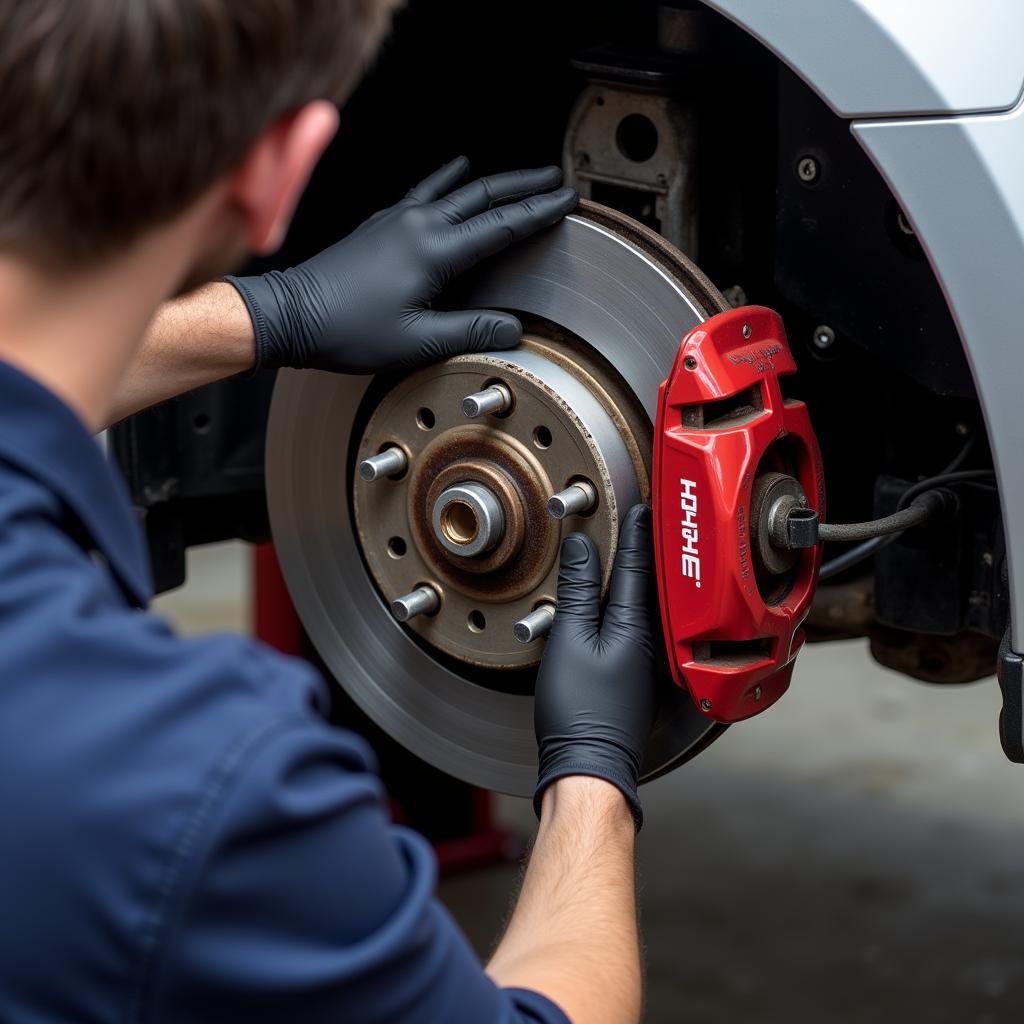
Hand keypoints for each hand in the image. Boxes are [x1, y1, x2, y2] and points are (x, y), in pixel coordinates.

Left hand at [227, 157, 577, 372]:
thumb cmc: (347, 330)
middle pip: (483, 194)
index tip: (567, 202)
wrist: (292, 314)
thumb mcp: (417, 342)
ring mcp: (397, 218)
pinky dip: (450, 180)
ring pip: (456, 188)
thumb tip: (512, 329)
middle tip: (554, 181)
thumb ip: (469, 331)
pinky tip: (455, 172)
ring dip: (492, 181)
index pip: (501, 226)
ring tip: (519, 177)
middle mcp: (417, 224)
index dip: (539, 213)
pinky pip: (426, 191)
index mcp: (433, 251)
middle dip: (524, 186)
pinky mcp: (381, 223)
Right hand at [533, 505, 657, 828]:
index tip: (638, 503)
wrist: (591, 764)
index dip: (635, 530)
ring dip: (641, 572)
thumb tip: (581, 547)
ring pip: (647, 602)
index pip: (636, 564)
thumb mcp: (569, 640)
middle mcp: (650, 637)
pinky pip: (641, 623)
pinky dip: (634, 600)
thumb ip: (576, 590)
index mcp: (635, 624)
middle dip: (645, 545)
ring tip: (634, 547)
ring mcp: (648, 657)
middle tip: (642, 515)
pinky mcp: (639, 674)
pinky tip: (623, 599)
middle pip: (649, 579)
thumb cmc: (578, 710)